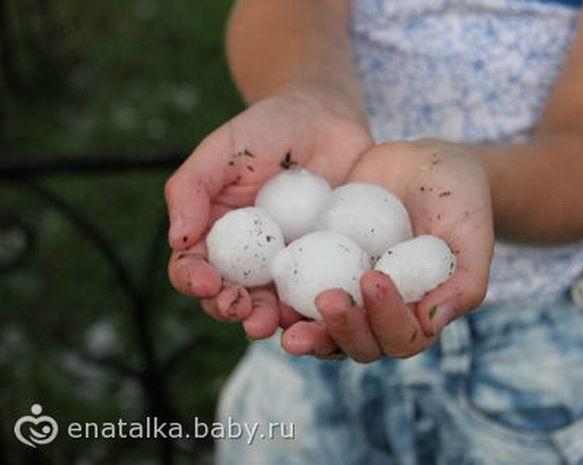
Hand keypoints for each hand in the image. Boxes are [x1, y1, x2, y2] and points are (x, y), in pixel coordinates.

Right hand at [165, 88, 372, 338]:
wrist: (324, 119)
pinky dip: (312, 308)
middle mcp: (248, 258)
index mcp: (215, 234)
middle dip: (229, 309)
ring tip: (269, 323)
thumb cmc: (265, 130)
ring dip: (267, 319)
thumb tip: (177, 239)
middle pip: (230, 295)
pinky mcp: (325, 264)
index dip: (193, 279)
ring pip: (272, 304)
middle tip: (239, 309)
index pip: (193, 267)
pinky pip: (316, 291)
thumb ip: (193, 188)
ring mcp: (287, 265)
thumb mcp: (222, 150)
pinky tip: (315, 311)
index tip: (205, 281)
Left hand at [280, 139, 494, 361]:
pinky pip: (300, 296)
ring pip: (327, 332)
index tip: (374, 278)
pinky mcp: (322, 271)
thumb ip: (466, 279)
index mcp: (421, 311)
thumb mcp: (470, 229)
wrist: (422, 164)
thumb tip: (434, 320)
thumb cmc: (457, 196)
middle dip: (344, 330)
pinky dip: (285, 301)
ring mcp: (351, 294)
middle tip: (327, 300)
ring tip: (287, 323)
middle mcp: (384, 312)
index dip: (388, 320)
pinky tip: (269, 289)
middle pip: (362, 344)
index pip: (404, 336)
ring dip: (309, 332)